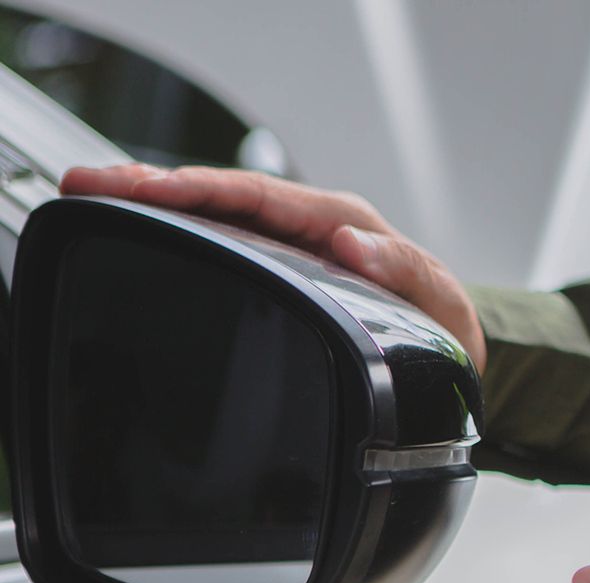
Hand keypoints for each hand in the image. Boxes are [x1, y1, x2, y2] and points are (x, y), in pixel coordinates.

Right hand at [61, 164, 485, 372]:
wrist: (453, 349)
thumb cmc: (443, 321)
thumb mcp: (437, 298)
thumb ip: (401, 268)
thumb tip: (350, 244)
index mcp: (342, 224)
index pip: (261, 197)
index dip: (204, 190)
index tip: (154, 189)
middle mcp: (310, 227)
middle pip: (223, 198)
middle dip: (156, 187)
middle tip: (92, 182)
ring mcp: (290, 247)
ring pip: (215, 217)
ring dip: (155, 206)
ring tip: (96, 195)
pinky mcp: (279, 270)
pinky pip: (222, 243)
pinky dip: (178, 233)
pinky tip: (137, 232)